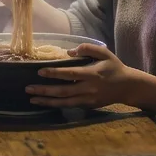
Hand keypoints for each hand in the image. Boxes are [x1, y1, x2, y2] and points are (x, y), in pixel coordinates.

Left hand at [25, 43, 143, 108]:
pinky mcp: (88, 106)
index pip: (69, 74)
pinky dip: (57, 105)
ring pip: (64, 102)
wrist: (127, 87)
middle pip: (63, 91)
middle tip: (28, 89)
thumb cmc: (114, 67)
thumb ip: (87, 48)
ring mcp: (88, 100)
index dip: (54, 73)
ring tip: (32, 99)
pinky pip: (70, 105)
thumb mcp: (104, 53)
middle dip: (44, 91)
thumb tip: (69, 52)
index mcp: (92, 74)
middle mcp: (88, 89)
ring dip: (47, 101)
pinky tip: (46, 102)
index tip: (40, 72)